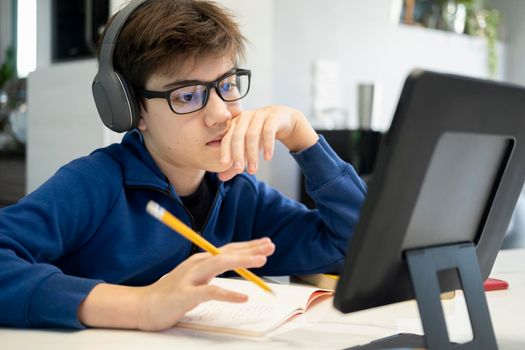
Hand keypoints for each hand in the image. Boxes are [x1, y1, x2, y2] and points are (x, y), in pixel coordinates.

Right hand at [135, 237, 274, 330]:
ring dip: (242, 261)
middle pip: (227, 253)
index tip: (266, 242)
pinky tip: (243, 297)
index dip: (248, 245)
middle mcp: (196, 264)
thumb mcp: (195, 278)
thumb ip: (212, 272)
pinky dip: (228, 293)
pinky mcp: (185, 295)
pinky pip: (210, 292)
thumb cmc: (170, 293)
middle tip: (270, 246)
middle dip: (250, 249)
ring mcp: (190, 278)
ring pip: (220, 264)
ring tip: (262, 262)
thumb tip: (234, 266)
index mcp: (200, 260)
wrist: (142, 306)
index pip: (228, 249)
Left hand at [218, 105, 318, 181]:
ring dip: (252, 154)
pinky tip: (267, 158)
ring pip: (252, 135)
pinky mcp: (273, 117)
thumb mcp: (247, 148)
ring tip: (253, 170)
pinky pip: (268, 131)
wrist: (281, 119)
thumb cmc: (260, 134)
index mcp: (235, 123)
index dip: (225, 150)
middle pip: (238, 136)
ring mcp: (259, 115)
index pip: (227, 137)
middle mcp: (245, 117)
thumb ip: (235, 161)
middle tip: (239, 170)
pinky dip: (267, 145)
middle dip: (237, 154)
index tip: (223, 165)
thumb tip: (221, 177)